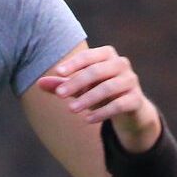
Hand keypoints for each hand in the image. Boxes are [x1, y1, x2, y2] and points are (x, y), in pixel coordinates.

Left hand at [35, 44, 160, 148]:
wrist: (130, 110)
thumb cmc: (100, 92)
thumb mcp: (80, 88)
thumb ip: (62, 85)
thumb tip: (39, 83)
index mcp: (107, 55)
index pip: (88, 57)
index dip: (73, 64)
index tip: (58, 73)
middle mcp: (121, 64)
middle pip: (97, 71)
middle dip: (76, 82)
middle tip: (59, 95)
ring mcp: (131, 81)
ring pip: (108, 88)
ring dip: (88, 99)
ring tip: (71, 109)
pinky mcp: (136, 100)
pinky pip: (119, 105)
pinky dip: (102, 113)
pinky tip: (88, 120)